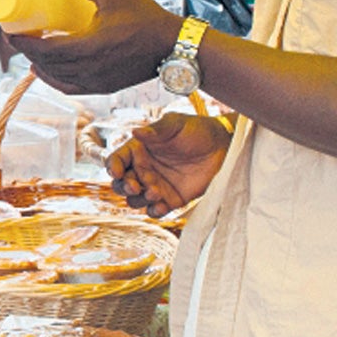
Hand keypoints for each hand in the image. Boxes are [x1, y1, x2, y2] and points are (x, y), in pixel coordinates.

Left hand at [6, 0, 181, 95]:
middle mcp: (89, 69)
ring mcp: (95, 81)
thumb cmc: (148, 20)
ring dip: (38, 65)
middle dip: (26, 51)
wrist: (174, 46)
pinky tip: (45, 70)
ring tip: (29, 50)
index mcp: (89, 47)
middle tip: (16, 37)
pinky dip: (53, 79)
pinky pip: (69, 87)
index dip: (23, 43)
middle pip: (45, 64)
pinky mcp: (102, 87)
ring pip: (55, 77)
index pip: (44, 49)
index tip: (11, 32)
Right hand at [106, 113, 231, 215]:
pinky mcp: (170, 200)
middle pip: (121, 184)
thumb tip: (136, 131)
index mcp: (139, 150)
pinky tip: (162, 205)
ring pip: (134, 200)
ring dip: (140, 199)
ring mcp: (155, 186)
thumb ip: (157, 130)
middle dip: (124, 187)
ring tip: (155, 193)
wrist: (224, 147)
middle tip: (135, 186)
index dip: (112, 167)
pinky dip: (154, 211)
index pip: (116, 160)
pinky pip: (154, 211)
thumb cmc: (198, 131)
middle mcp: (143, 169)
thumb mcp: (176, 124)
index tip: (117, 171)